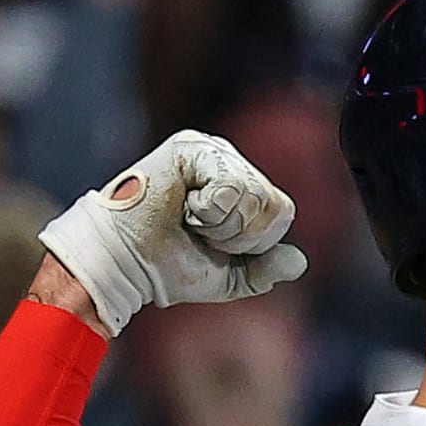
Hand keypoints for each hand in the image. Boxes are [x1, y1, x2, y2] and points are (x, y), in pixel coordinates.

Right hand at [36, 130, 307, 333]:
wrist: (126, 264)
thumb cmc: (168, 267)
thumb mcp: (230, 277)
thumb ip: (266, 270)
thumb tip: (298, 260)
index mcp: (241, 185)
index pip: (281, 211)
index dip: (254, 242)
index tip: (212, 243)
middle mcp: (229, 161)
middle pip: (275, 204)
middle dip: (239, 236)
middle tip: (199, 232)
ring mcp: (211, 151)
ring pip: (255, 196)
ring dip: (222, 225)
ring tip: (189, 220)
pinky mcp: (192, 148)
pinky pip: (231, 188)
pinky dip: (210, 210)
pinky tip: (182, 206)